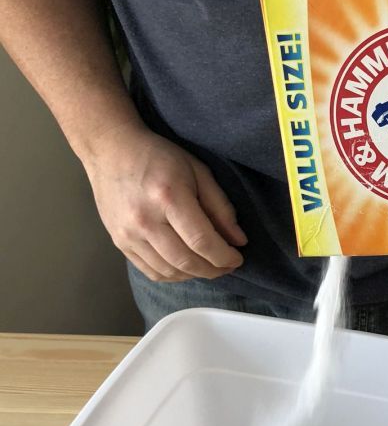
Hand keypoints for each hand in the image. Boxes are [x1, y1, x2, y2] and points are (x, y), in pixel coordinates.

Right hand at [82, 122, 246, 281]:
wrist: (110, 150)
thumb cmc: (158, 157)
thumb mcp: (198, 171)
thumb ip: (220, 207)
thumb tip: (239, 241)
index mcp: (168, 197)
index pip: (202, 241)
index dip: (224, 256)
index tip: (237, 259)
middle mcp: (145, 219)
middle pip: (186, 261)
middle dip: (213, 270)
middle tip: (227, 266)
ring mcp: (128, 234)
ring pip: (169, 271)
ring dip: (195, 275)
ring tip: (209, 267)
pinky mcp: (119, 242)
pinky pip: (150, 271)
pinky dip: (173, 276)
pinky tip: (186, 268)